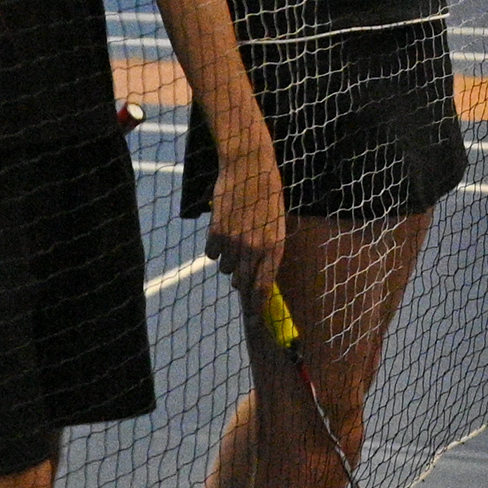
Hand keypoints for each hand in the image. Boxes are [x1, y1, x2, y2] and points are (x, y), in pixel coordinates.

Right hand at [205, 132, 285, 293]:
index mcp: (275, 247)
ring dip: (229, 260)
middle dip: (241, 283)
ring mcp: (234, 241)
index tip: (253, 321)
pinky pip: (210, 253)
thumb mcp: (277, 224)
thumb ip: (268, 252)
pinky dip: (215, 246)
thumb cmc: (267, 195)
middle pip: (242, 283)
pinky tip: (223, 229)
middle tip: (239, 277)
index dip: (257, 307)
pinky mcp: (216, 232)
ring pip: (225, 268)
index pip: (264, 288)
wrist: (249, 166)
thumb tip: (257, 279)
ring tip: (236, 237)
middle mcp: (255, 248)